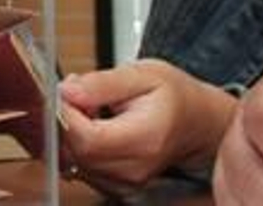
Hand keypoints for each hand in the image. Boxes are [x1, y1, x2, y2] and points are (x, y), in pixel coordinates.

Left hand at [58, 58, 235, 190]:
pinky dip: (77, 146)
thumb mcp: (143, 74)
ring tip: (91, 108)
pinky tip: (93, 127)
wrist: (197, 122)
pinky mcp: (116, 187)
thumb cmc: (173, 96)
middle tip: (79, 94)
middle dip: (66, 121)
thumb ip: (103, 83)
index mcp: (145, 138)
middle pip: (76, 153)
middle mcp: (135, 168)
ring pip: (73, 161)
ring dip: (70, 133)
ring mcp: (126, 182)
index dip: (66, 114)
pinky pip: (79, 167)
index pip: (86, 138)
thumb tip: (67, 91)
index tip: (65, 91)